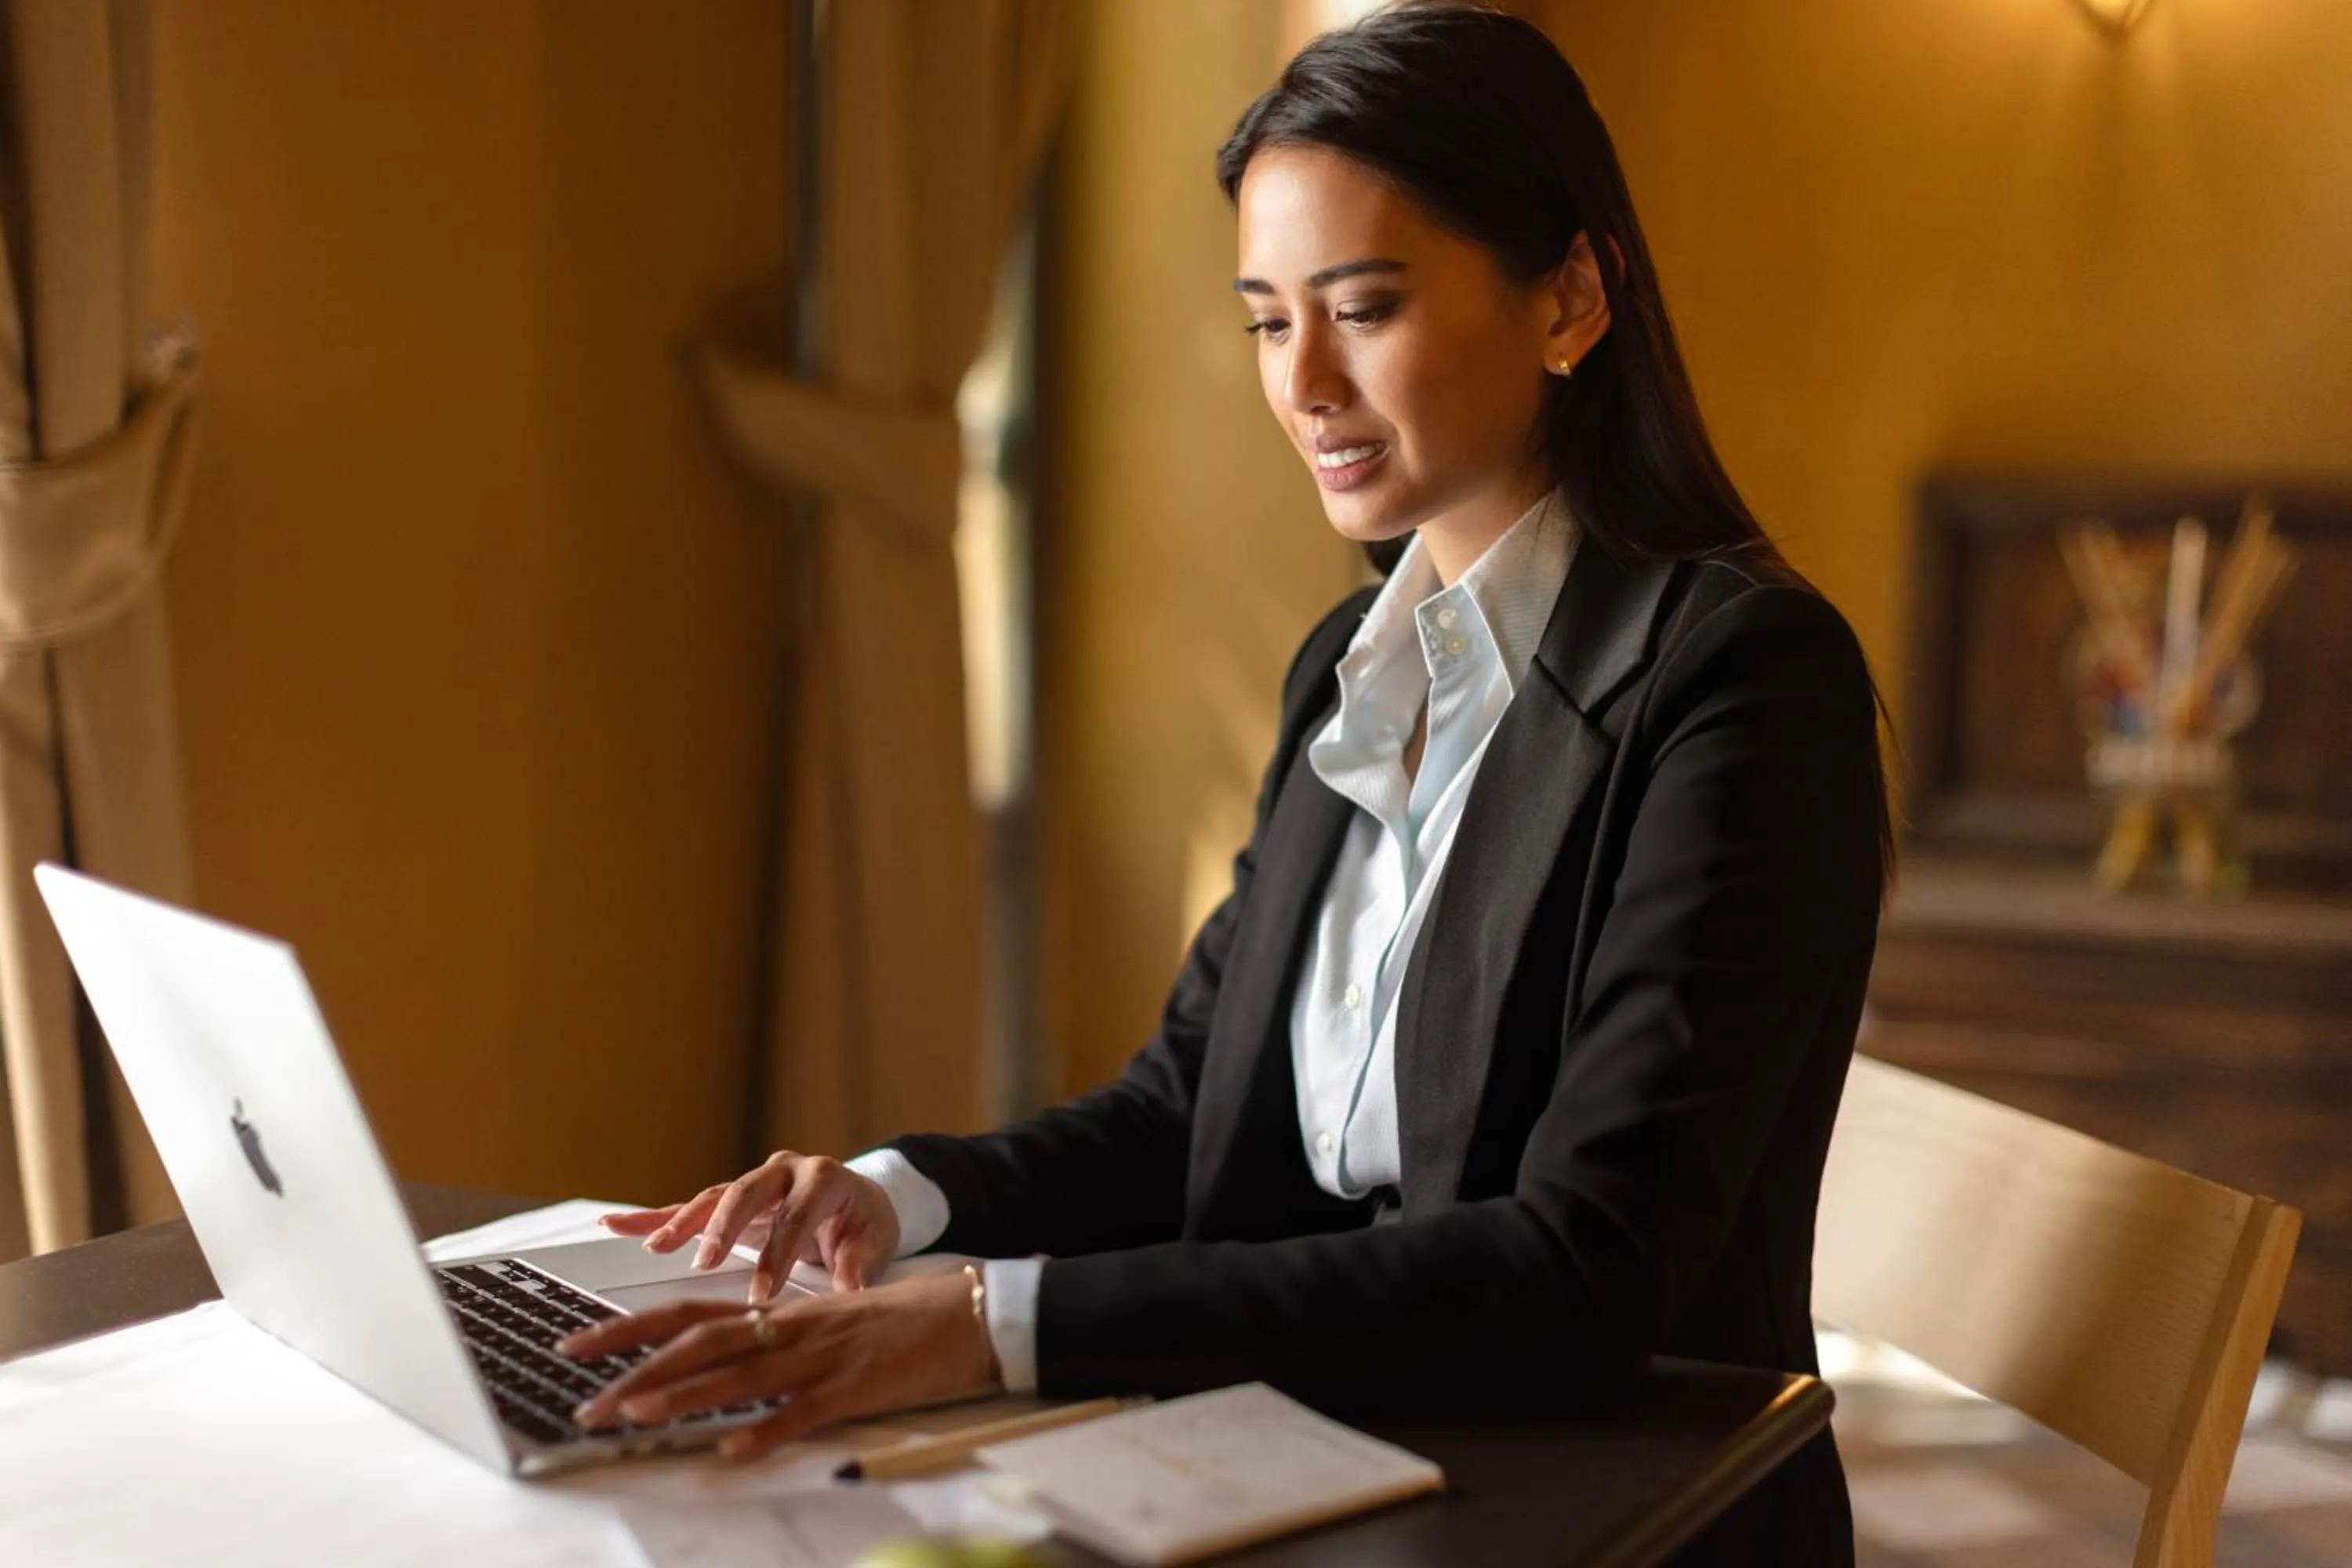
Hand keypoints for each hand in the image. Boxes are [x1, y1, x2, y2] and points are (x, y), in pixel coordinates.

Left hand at [561, 1270, 998, 1461]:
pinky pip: (806, 1410)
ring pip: (741, 1371)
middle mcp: (793, 1328)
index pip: (693, 1313)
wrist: (974, 1313)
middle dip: (635, 1367)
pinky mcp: (859, 1387)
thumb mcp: (831, 1327)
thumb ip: (778, 1348)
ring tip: (633, 1414)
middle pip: (701, 1340)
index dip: (632, 1327)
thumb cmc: (905, 1323)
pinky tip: (736, 1449)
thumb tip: (722, 1379)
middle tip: (584, 1398)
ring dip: (684, 1395)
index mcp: (783, 1314)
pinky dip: (769, 1429)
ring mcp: (825, 1357)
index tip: (577, 1343)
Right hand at [597, 1151, 901, 1301]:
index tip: (764, 1294)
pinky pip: (691, 1206)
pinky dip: (656, 1217)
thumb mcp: (875, 1244)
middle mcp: (785, 1171)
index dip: (780, 1254)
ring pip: (714, 1198)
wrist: (861, 1201)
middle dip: (724, 1227)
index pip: (797, 1217)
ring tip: (656, 1246)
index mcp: (823, 1178)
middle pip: (747, 1193)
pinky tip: (617, 1223)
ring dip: (684, 1222)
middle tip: (706, 1262)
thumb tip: (852, 1295)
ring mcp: (755, 1182)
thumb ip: (859, 1268)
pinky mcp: (733, 1201)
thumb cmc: (866, 1224)